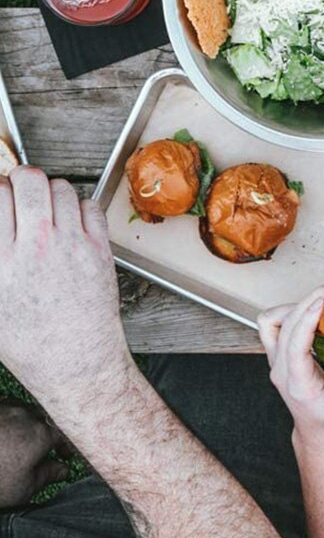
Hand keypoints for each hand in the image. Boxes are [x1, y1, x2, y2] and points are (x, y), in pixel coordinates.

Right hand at [0, 169, 135, 417]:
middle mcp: (36, 246)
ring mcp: (72, 244)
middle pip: (30, 181)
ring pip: (62, 188)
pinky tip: (70, 220)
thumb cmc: (27, 340)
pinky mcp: (99, 248)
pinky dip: (78, 206)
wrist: (74, 360)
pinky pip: (89, 205)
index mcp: (1, 262)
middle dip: (22, 177)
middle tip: (19, 186)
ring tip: (45, 205)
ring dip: (50, 190)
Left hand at [0, 402, 68, 508]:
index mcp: (40, 434)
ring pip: (24, 411)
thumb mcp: (23, 489)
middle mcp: (25, 416)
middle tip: (39, 451)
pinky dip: (7, 417)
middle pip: (43, 421)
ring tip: (18, 442)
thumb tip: (64, 469)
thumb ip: (48, 474)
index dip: (65, 446)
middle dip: (44, 435)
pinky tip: (3, 432)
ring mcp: (4, 410)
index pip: (62, 435)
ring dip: (26, 424)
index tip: (64, 456)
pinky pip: (5, 407)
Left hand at [258, 283, 323, 449]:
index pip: (294, 347)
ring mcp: (277, 361)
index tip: (322, 302)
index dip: (306, 321)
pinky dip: (289, 312)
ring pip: (273, 322)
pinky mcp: (279, 354)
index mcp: (299, 384)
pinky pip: (272, 325)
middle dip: (310, 301)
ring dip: (297, 304)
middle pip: (284, 325)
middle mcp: (282, 370)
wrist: (318, 432)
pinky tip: (312, 311)